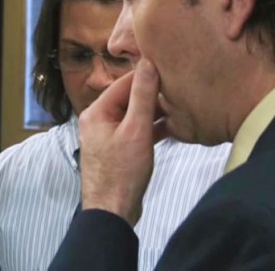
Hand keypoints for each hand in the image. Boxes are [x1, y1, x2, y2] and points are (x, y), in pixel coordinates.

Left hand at [78, 58, 164, 224]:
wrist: (112, 211)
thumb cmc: (122, 172)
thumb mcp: (137, 130)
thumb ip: (143, 96)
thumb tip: (147, 63)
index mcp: (96, 111)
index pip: (124, 83)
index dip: (147, 76)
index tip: (170, 71)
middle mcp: (97, 120)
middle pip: (128, 98)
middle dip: (152, 96)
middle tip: (178, 91)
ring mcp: (106, 135)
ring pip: (133, 115)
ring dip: (154, 113)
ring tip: (178, 108)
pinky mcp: (116, 149)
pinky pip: (134, 131)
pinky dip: (150, 129)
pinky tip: (171, 128)